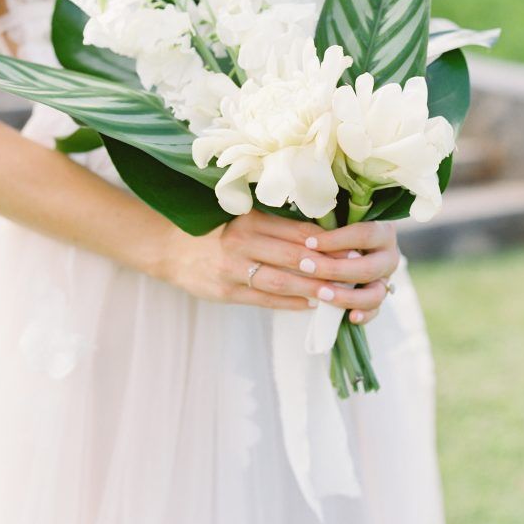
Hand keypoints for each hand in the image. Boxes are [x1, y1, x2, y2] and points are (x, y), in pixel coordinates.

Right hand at [165, 211, 399, 319]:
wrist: (170, 248)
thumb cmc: (214, 230)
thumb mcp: (241, 218)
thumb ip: (274, 225)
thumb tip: (320, 232)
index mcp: (249, 219)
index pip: (296, 230)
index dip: (326, 240)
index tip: (352, 246)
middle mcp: (242, 241)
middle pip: (293, 255)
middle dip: (327, 266)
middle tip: (354, 272)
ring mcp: (233, 268)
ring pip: (281, 281)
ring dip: (312, 289)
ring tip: (337, 294)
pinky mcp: (226, 291)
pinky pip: (265, 300)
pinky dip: (290, 304)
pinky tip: (310, 305)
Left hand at [301, 220, 400, 324]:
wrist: (352, 243)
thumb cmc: (339, 225)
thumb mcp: (337, 219)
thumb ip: (329, 222)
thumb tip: (308, 233)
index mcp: (383, 231)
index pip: (363, 235)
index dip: (336, 239)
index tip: (309, 242)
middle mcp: (389, 256)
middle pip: (368, 268)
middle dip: (335, 269)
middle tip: (306, 267)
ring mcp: (386, 279)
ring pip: (375, 294)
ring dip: (348, 296)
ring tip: (322, 294)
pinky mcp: (379, 296)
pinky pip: (375, 310)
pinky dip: (365, 315)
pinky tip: (350, 317)